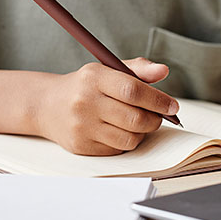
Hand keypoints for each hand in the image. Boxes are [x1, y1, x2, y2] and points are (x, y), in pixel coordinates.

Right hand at [37, 57, 178, 155]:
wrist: (47, 105)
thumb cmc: (85, 86)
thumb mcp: (107, 69)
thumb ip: (138, 70)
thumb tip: (164, 70)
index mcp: (94, 77)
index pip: (133, 90)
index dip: (158, 100)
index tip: (173, 106)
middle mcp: (85, 102)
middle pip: (135, 118)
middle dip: (155, 119)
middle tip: (158, 116)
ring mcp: (81, 126)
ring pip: (130, 138)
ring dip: (142, 132)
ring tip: (139, 122)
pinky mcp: (81, 146)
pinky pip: (118, 149)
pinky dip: (126, 141)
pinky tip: (120, 130)